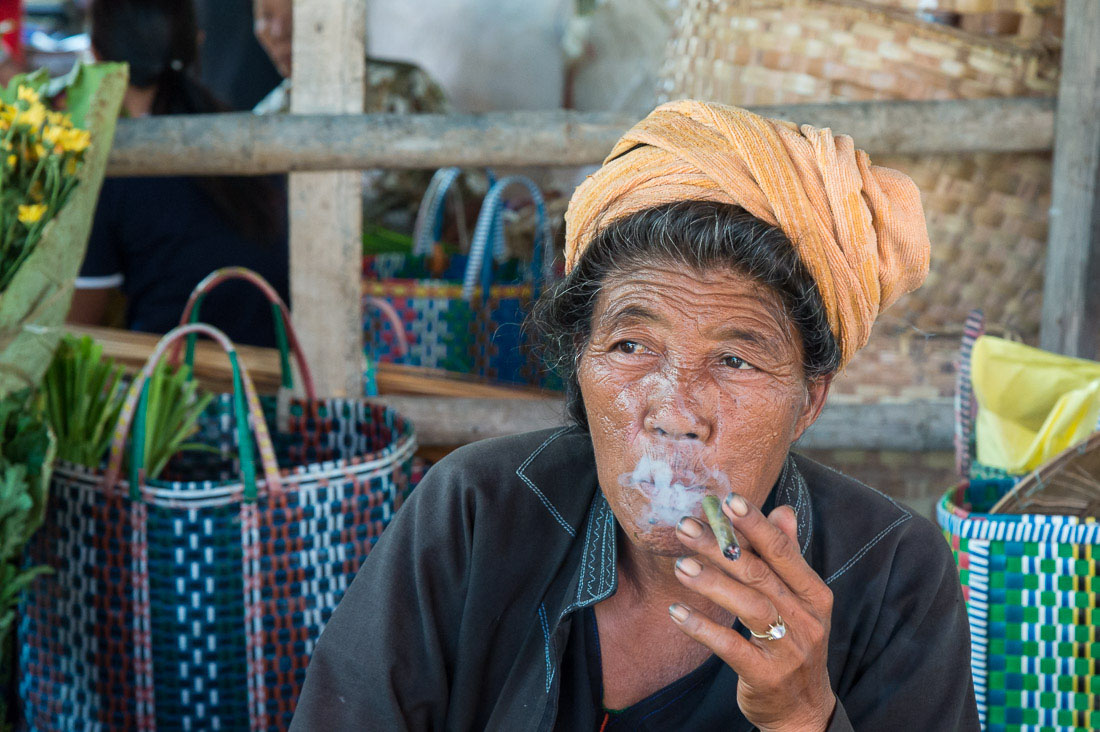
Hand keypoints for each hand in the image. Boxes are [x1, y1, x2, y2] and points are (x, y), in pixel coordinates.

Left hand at [672, 493, 835, 731]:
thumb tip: (783, 510)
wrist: (803, 711)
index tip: (727, 500)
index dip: (755, 524)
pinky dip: (703, 628)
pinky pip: (730, 647)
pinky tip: (677, 612)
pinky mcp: (765, 675)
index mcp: (814, 594)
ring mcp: (788, 648)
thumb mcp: (801, 601)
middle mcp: (806, 618)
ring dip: (711, 582)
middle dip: (720, 547)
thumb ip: (789, 556)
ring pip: (748, 606)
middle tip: (686, 527)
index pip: (783, 551)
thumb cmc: (794, 644)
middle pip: (759, 574)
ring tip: (680, 565)